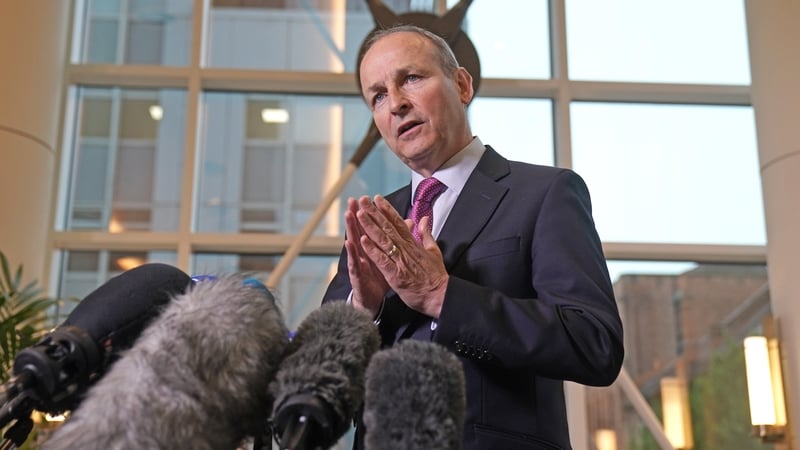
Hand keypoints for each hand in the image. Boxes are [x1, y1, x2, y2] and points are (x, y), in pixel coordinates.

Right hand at [344, 197, 389, 316]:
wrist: (373, 301)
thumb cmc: (380, 279)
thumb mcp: (392, 258)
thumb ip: (399, 240)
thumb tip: (409, 223)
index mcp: (374, 248)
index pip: (372, 227)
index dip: (371, 213)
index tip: (370, 198)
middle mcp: (364, 253)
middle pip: (361, 230)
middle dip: (357, 215)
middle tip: (354, 200)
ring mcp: (359, 263)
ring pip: (354, 243)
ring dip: (351, 228)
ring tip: (349, 214)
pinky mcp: (357, 275)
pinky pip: (355, 263)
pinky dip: (353, 252)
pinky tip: (349, 242)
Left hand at [353, 195, 448, 317]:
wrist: (440, 295)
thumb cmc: (436, 276)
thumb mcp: (434, 251)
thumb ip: (426, 234)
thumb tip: (424, 219)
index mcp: (413, 244)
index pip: (398, 223)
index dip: (387, 210)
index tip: (377, 198)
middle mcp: (405, 249)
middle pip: (388, 227)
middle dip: (374, 213)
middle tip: (363, 200)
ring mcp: (400, 261)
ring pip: (383, 240)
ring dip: (370, 227)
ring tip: (360, 214)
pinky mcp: (395, 274)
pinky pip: (381, 260)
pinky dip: (372, 250)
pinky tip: (363, 241)